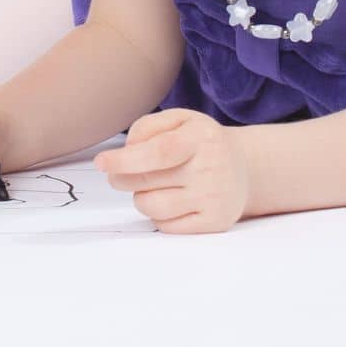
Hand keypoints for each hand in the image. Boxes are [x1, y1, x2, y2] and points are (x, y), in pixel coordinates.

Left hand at [93, 107, 249, 232]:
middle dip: (123, 177)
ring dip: (140, 197)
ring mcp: (214, 199)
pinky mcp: (214, 223)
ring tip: (151, 185)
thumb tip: (126, 151)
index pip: (158, 152)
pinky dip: (158, 215)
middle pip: (148, 181)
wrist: (244, 168)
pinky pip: (167, 227)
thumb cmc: (201, 142)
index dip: (126, 160)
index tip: (101, 163)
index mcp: (201, 138)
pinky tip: (169, 200)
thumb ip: (148, 127)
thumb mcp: (181, 119)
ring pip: (153, 207)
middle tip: (119, 172)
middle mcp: (211, 169)